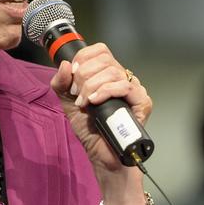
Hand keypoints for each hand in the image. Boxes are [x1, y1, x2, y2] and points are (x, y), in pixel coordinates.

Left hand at [49, 44, 151, 178]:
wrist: (101, 154)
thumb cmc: (90, 130)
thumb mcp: (68, 102)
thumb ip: (61, 83)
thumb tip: (65, 64)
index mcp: (108, 75)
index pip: (100, 51)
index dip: (83, 58)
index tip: (73, 76)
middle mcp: (123, 79)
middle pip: (105, 60)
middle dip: (84, 76)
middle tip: (77, 95)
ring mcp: (134, 90)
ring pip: (113, 72)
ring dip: (92, 86)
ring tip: (84, 103)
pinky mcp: (142, 102)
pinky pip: (125, 87)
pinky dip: (106, 91)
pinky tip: (94, 102)